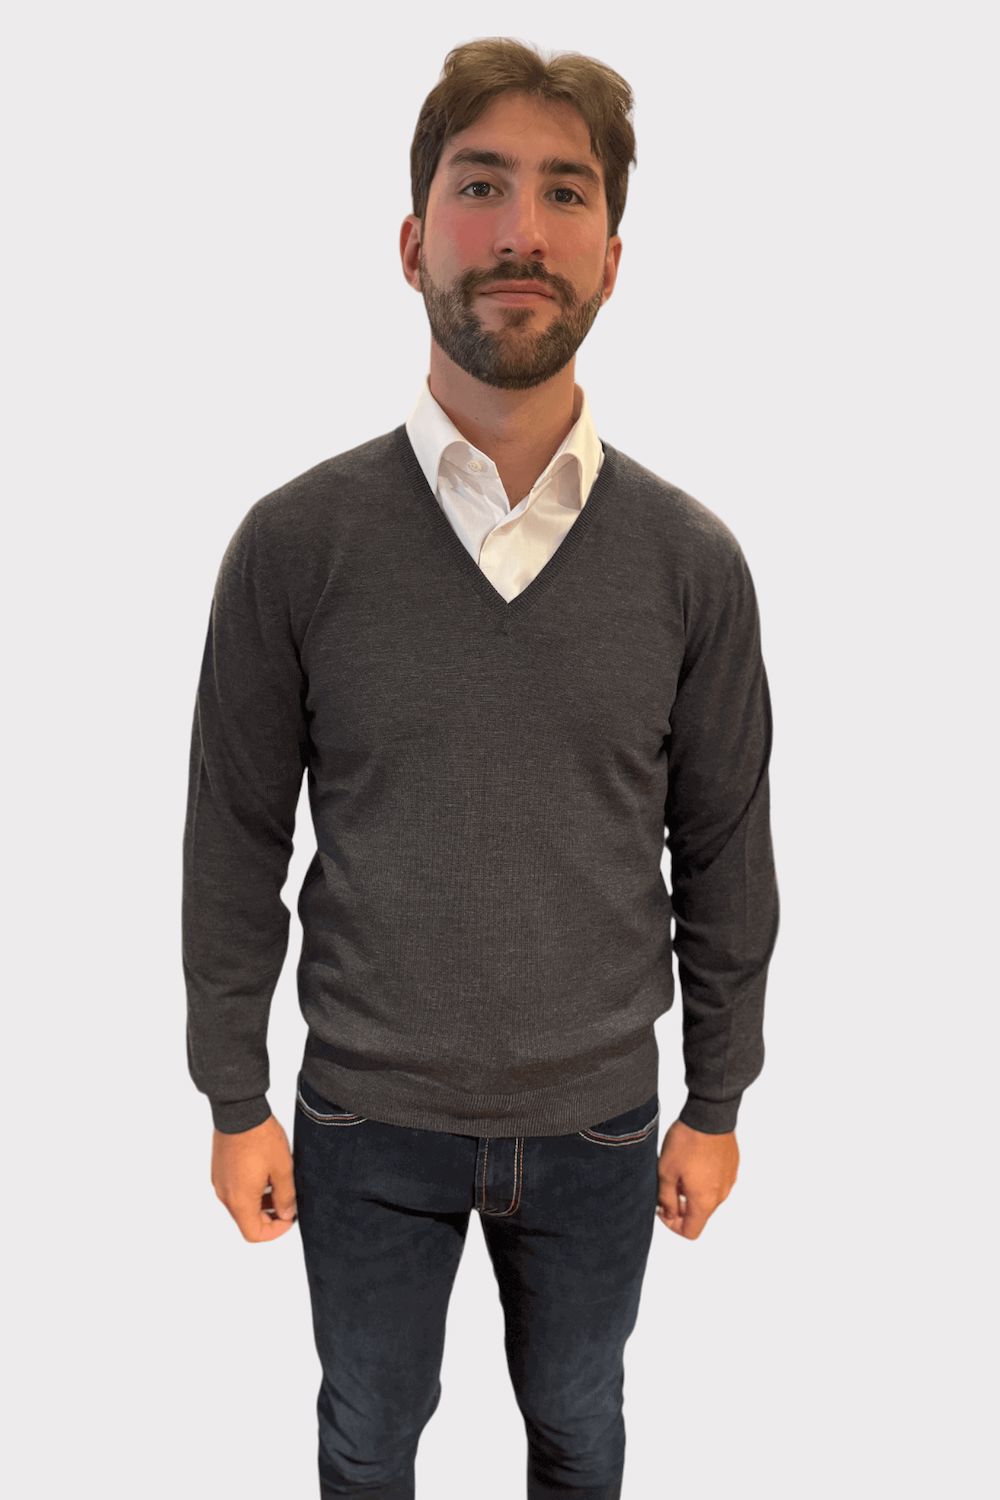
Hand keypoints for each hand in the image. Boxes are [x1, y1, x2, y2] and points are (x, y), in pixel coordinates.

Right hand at [211, 1114, 297, 1241]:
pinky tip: (264, 1174)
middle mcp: (225, 1195)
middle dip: (269, 1216)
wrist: (239, 1110)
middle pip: (246, 1221)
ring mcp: (219, 1182)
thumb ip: (286, 1196)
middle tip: (287, 1202)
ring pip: (240, 1206)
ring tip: (278, 1186)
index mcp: (240, 1200)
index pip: (254, 1233)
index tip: (290, 1218)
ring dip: (259, 1204)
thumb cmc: (260, 1137)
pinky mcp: (218, 1170)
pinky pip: (233, 1190)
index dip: (275, 1232)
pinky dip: (249, 1191)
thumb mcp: (282, 1168)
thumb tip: (286, 1214)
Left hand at [655, 1118, 738, 1238]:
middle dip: (681, 1206)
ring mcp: (729, 1181)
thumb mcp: (665, 1171)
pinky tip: (693, 1160)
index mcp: (704, 1201)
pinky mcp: (732, 1167)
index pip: (691, 1232)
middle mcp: (721, 1195)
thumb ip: (666, 1198)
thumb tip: (668, 1212)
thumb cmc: (687, 1142)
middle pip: (700, 1215)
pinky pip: (717, 1182)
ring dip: (693, 1192)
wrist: (709, 1114)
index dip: (672, 1225)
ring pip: (708, 1198)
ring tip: (680, 1169)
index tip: (663, 1206)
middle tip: (668, 1185)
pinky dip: (704, 1179)